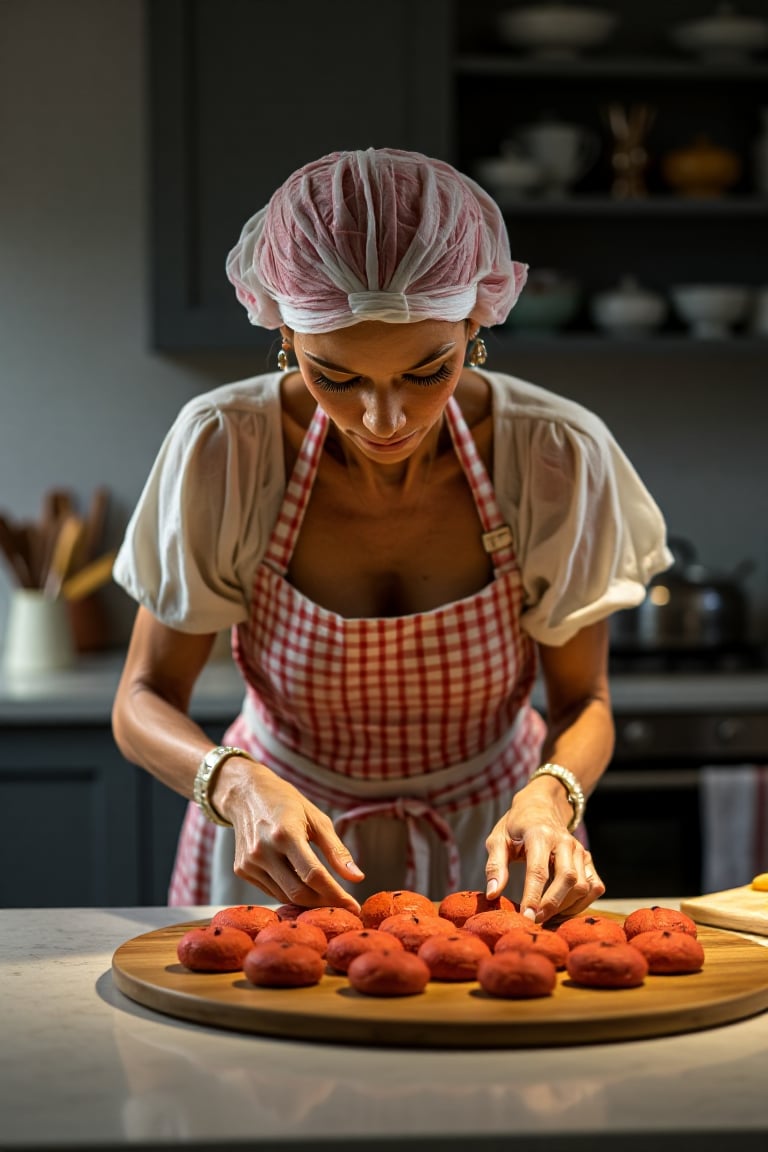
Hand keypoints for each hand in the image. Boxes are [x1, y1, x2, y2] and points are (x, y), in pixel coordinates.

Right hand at [214, 757, 363, 912]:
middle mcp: (263, 850)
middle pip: (299, 892)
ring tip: (326, 897)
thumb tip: (357, 878)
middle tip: (342, 906)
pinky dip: (290, 893)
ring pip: (285, 896)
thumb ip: (336, 850)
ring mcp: (249, 862)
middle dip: (324, 902)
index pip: (314, 875)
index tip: (353, 906)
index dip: (336, 894)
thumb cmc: (287, 804)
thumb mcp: (316, 819)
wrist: (246, 794)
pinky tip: (302, 886)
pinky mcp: (242, 869)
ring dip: (308, 901)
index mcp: (285, 833)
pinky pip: (272, 891)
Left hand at [484, 780, 604, 922]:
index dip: (533, 897)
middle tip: (534, 920)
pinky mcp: (588, 859)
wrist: (540, 806)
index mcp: (539, 834)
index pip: (538, 870)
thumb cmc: (515, 826)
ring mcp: (579, 850)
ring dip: (566, 907)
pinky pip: (594, 887)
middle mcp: (564, 841)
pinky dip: (581, 903)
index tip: (526, 917)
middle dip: (552, 905)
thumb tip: (493, 894)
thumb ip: (495, 866)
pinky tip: (563, 908)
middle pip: (567, 879)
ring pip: (582, 885)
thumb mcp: (498, 839)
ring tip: (546, 916)